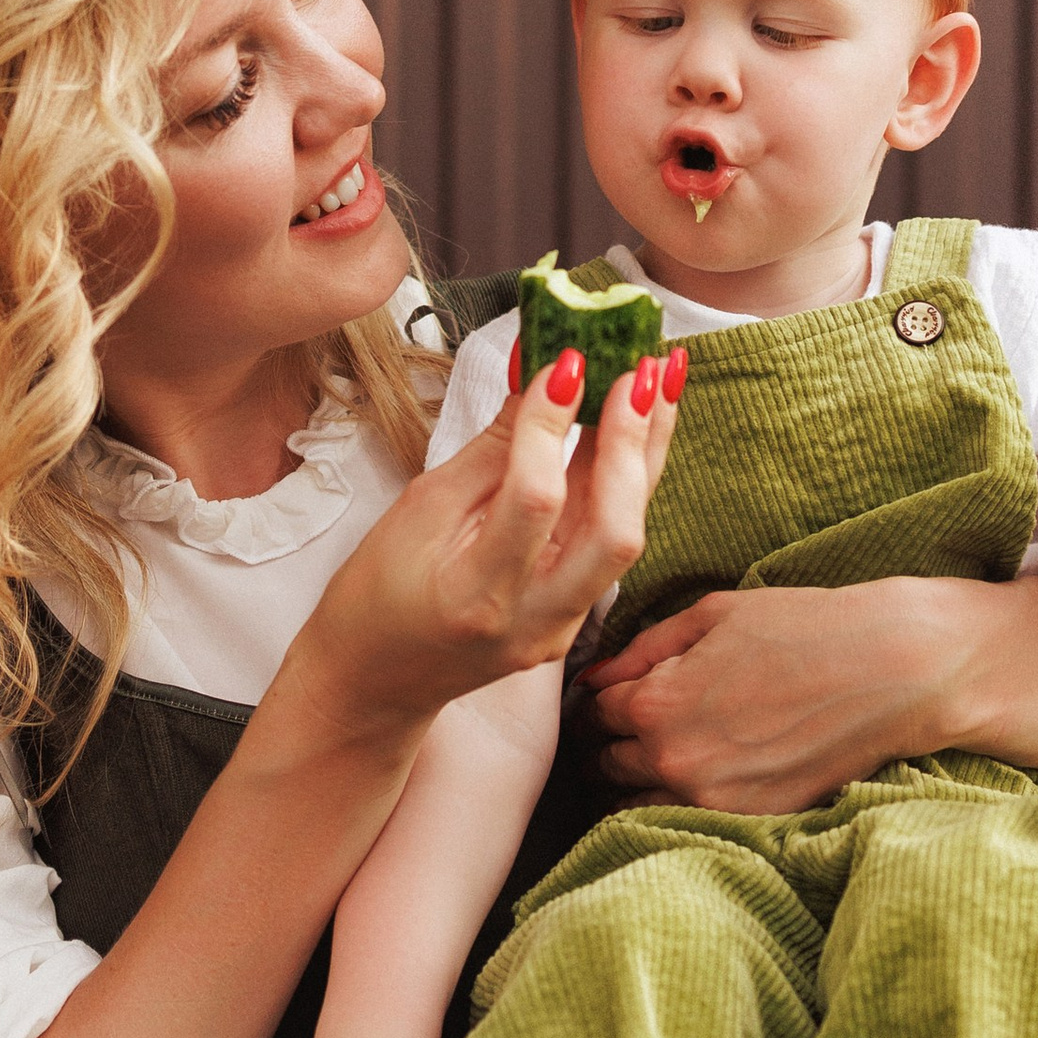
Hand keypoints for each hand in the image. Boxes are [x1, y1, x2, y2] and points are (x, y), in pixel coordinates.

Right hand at [298, 344, 685, 732]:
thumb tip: (538, 374)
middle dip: (633, 442)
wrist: (375, 679)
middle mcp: (534, 619)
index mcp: (478, 593)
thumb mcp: (421, 508)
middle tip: (642, 366)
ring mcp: (562, 627)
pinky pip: (613, 542)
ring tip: (661, 377)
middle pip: (614, 530)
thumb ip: (491, 448)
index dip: (553, 425)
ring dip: (648, 451)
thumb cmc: (378, 592)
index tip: (566, 358)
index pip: (535, 499)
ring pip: (628, 534)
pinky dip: (628, 479)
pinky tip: (636, 426)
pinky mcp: (575, 620)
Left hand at [585, 578, 979, 814]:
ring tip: (666, 755)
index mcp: (655, 704)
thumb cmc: (803, 627)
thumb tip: (592, 679)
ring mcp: (711, 800)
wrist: (891, 670)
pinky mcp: (749, 822)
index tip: (611, 700)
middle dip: (614, 743)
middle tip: (635, 727)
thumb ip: (642, 649)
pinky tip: (705, 775)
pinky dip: (681, 804)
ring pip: (636, 805)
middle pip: (607, 764)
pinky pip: (685, 824)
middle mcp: (673, 760)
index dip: (599, 703)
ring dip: (639, 783)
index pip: (594, 717)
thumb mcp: (712, 615)